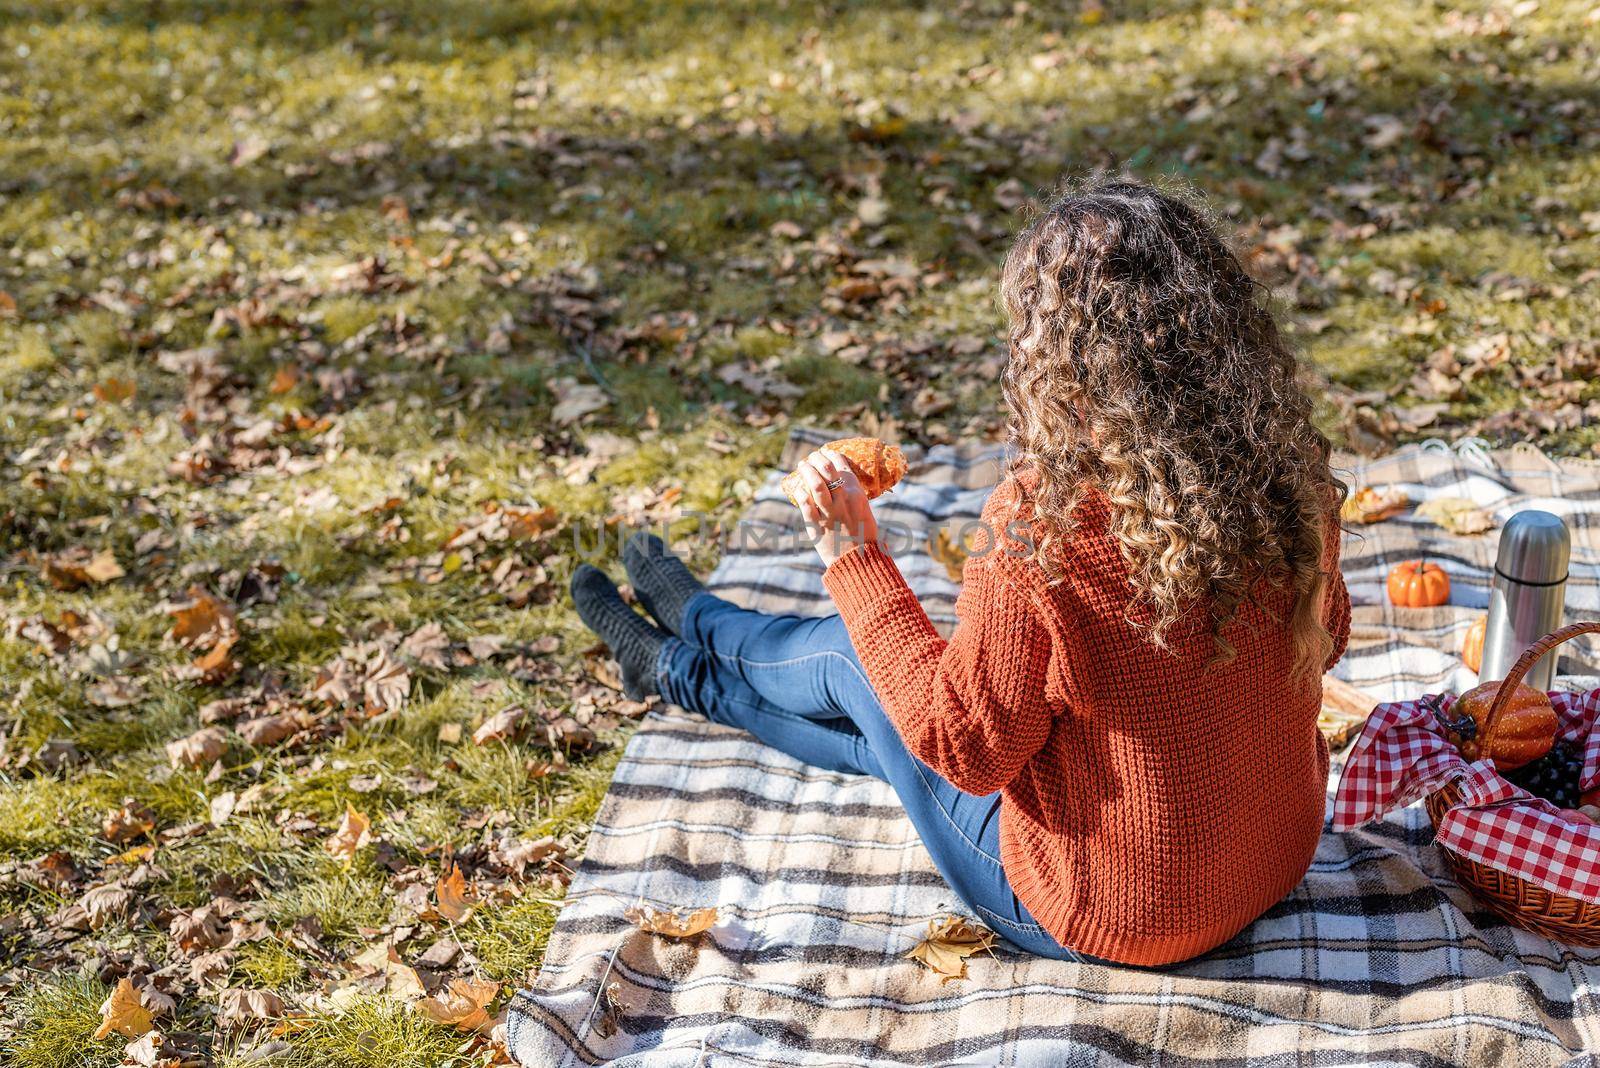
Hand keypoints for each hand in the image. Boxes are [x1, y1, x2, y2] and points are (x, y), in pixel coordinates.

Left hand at [795, 447, 878, 567]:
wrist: (858, 560)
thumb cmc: (863, 536)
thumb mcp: (863, 510)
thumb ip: (852, 496)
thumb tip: (839, 483)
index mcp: (856, 494)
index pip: (842, 466)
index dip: (832, 455)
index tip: (825, 452)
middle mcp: (843, 499)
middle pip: (826, 470)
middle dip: (816, 459)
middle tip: (810, 458)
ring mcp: (829, 512)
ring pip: (815, 484)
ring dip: (806, 471)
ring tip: (802, 465)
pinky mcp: (816, 524)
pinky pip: (805, 503)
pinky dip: (800, 492)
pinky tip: (798, 488)